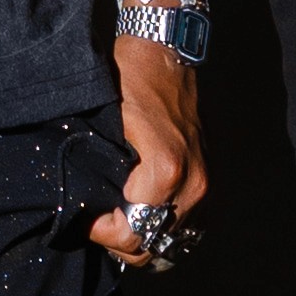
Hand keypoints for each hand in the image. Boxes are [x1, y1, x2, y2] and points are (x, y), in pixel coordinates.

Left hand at [90, 48, 206, 268]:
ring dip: (144, 236)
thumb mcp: (108, 123)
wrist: (166, 50)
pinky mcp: (210, 177)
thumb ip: (103, 171)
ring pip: (173, 240)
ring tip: (118, 219)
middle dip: (121, 240)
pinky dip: (167, 228)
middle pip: (154, 244)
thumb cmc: (131, 79)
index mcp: (166, 172)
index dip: (103, 233)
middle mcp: (193, 184)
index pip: (133, 233)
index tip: (85, 219)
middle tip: (97, 221)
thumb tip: (89, 205)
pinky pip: (192, 224)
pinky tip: (144, 216)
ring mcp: (206, 183)